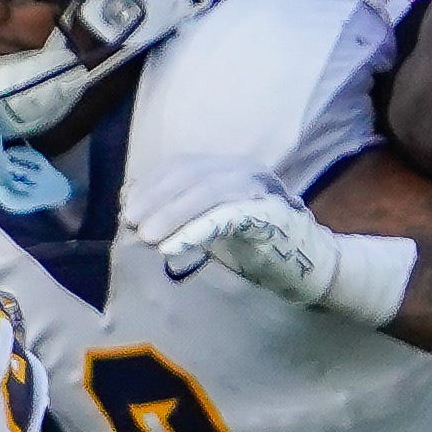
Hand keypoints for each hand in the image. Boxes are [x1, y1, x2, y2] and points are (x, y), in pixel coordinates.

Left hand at [121, 156, 413, 324]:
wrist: (306, 266)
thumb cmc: (252, 244)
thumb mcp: (208, 221)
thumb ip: (176, 210)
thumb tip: (129, 204)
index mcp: (229, 168)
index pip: (183, 165)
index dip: (151, 182)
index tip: (125, 205)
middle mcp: (246, 172)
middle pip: (192, 174)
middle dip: (155, 197)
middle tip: (129, 223)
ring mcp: (261, 192)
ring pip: (208, 192)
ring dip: (171, 214)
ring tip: (144, 237)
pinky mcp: (271, 217)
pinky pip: (228, 218)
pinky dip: (195, 231)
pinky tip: (170, 248)